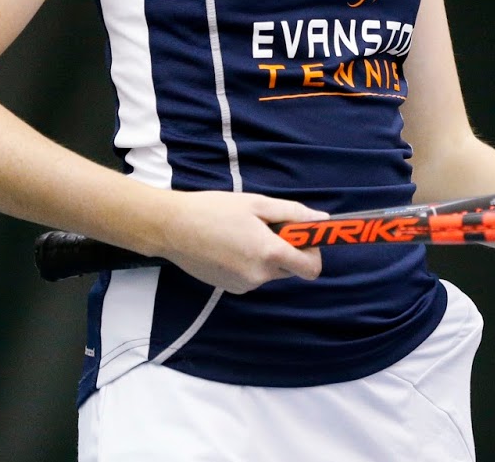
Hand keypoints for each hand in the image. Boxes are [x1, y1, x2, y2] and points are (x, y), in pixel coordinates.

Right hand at [156, 190, 328, 292]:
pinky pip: (253, 276)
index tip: (303, 235)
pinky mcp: (230, 289)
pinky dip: (251, 263)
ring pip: (272, 272)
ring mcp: (244, 285)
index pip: (311, 268)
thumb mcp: (257, 204)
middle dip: (288, 250)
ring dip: (268, 255)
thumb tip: (322, 221)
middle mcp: (259, 275)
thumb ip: (293, 213)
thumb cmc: (214, 210)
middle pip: (291, 268)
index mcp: (269, 253)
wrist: (172, 228)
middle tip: (269, 227)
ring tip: (244, 233)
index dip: (313, 252)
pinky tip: (231, 245)